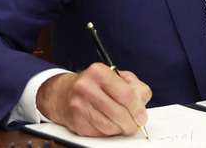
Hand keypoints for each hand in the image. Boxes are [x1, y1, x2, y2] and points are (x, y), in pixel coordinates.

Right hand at [36, 62, 151, 136]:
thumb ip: (135, 87)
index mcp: (98, 72)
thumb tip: (141, 107)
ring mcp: (79, 105)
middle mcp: (85, 87)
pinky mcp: (76, 122)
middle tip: (135, 124)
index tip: (142, 117)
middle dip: (131, 123)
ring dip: (120, 128)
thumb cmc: (95, 85)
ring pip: (110, 127)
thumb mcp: (116, 77)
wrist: (64, 93)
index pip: (125, 94)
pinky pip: (100, 133)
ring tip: (121, 123)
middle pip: (118, 113)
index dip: (137, 108)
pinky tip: (107, 123)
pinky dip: (108, 132)